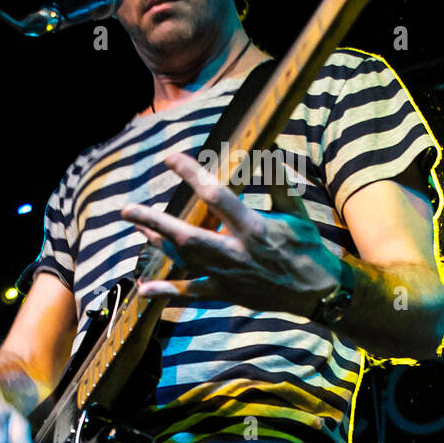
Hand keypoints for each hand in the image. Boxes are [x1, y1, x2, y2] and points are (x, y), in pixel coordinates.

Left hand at [121, 150, 341, 315]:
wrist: (316, 291)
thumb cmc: (307, 246)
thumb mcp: (296, 211)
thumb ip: (278, 180)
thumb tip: (268, 148)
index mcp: (254, 228)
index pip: (215, 196)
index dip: (190, 175)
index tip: (170, 158)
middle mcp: (235, 252)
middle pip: (186, 235)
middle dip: (154, 221)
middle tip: (127, 209)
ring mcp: (228, 276)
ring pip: (183, 259)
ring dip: (156, 244)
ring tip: (137, 226)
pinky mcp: (226, 293)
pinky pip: (192, 293)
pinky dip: (167, 293)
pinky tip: (143, 290)